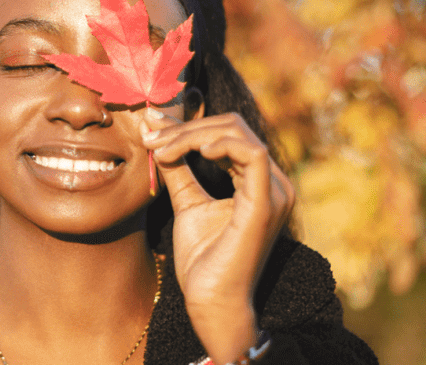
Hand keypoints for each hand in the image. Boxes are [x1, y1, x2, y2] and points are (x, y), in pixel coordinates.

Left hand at [141, 109, 293, 362]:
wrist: (211, 301)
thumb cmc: (203, 259)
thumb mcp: (187, 202)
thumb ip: (179, 168)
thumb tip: (158, 135)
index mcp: (259, 182)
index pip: (228, 133)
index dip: (188, 124)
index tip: (152, 125)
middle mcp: (274, 183)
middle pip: (233, 127)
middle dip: (186, 127)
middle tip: (151, 138)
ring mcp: (274, 192)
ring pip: (237, 135)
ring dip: (193, 135)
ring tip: (161, 149)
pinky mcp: (265, 204)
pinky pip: (252, 154)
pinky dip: (221, 145)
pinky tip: (195, 152)